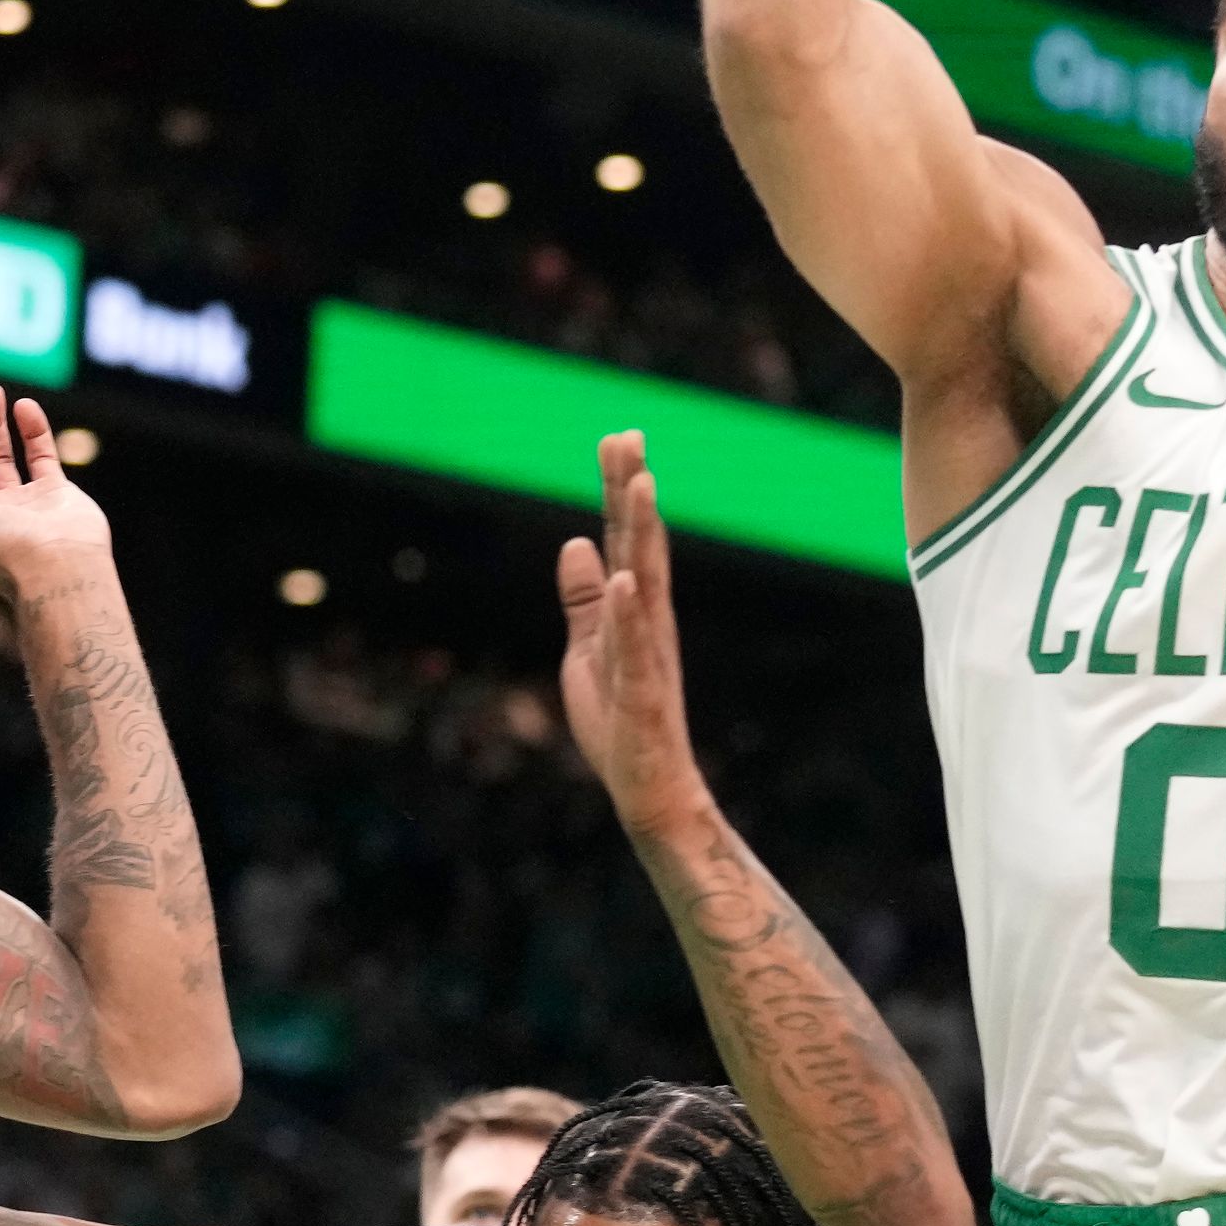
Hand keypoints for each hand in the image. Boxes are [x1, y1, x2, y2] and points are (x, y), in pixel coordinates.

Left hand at [554, 433, 707, 835]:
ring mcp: (648, 655)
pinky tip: (626, 579)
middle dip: (632, 491)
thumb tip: (575, 542)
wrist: (650, 790)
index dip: (620, 491)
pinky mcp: (642, 694)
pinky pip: (635, 648)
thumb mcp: (588, 650)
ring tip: (640, 484)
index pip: (627, 540)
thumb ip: (584, 600)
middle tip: (627, 436)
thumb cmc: (620, 723)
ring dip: (643, 534)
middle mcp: (649, 623)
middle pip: (641, 546)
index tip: (619, 437)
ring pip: (647, 583)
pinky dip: (630, 613)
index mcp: (636, 612)